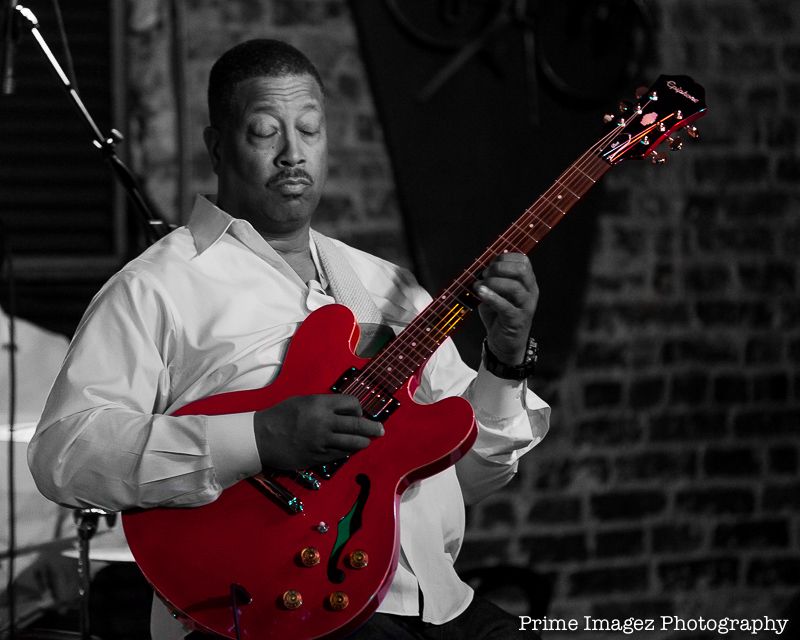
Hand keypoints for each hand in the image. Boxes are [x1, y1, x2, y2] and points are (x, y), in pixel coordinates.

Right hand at [253, 394, 382, 469]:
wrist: (261, 438)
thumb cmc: (280, 416)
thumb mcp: (302, 401)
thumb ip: (323, 404)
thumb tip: (343, 410)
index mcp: (321, 405)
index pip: (352, 404)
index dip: (358, 409)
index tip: (358, 413)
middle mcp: (325, 423)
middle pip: (358, 425)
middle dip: (373, 428)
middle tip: (380, 430)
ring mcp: (323, 442)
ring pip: (353, 443)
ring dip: (363, 442)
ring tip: (366, 441)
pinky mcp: (319, 458)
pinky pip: (340, 455)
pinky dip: (347, 451)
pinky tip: (348, 449)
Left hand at [474, 253, 538, 364]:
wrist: (504, 343)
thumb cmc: (498, 315)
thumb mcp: (495, 293)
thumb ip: (491, 280)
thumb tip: (482, 268)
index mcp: (527, 282)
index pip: (523, 261)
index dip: (504, 258)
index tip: (489, 264)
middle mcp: (530, 292)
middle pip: (521, 270)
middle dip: (500, 267)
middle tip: (485, 275)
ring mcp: (526, 306)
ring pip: (515, 287)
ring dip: (493, 282)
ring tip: (480, 286)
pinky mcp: (517, 320)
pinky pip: (506, 306)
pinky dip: (492, 297)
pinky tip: (480, 293)